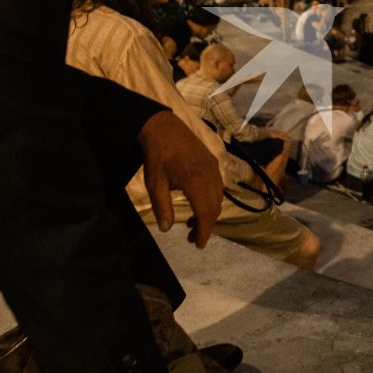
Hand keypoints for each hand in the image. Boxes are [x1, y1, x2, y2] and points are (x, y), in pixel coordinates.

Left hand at [139, 111, 220, 247]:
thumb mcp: (154, 183)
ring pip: (218, 198)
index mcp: (195, 181)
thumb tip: (167, 229)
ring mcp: (214, 168)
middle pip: (215, 208)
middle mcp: (210, 175)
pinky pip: (218, 187)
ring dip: (209, 213)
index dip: (204, 232)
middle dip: (206, 226)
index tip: (199, 245)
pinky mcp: (213, 162)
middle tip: (192, 238)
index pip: (206, 213)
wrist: (164, 127)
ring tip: (193, 223)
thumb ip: (162, 207)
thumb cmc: (157, 155)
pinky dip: (211, 200)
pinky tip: (198, 202)